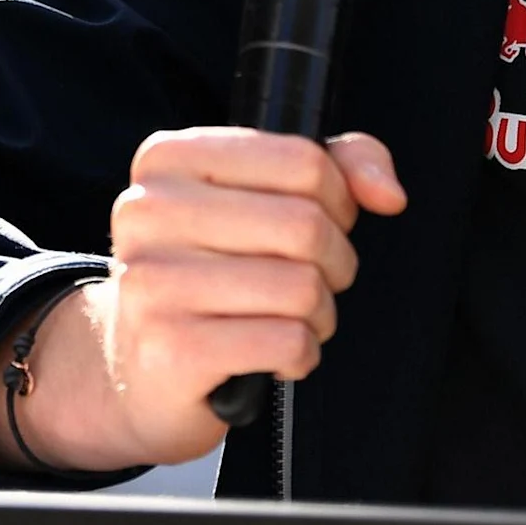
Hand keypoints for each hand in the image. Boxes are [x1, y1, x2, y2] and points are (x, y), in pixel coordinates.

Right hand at [0, 128, 404, 472]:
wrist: (138, 366)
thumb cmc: (212, 272)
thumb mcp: (262, 199)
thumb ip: (338, 167)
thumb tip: (387, 192)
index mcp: (168, 159)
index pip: (302, 159)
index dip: (336, 199)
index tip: (320, 222)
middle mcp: (149, 211)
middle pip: (306, 225)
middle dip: (333, 263)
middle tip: (308, 281)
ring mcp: (152, 280)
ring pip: (301, 288)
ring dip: (317, 315)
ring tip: (287, 320)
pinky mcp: (170, 347)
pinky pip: (286, 342)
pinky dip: (300, 354)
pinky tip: (271, 354)